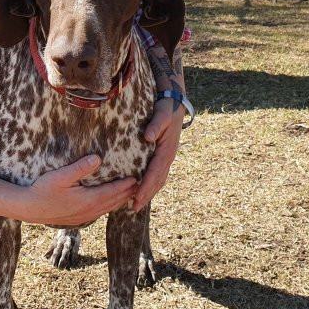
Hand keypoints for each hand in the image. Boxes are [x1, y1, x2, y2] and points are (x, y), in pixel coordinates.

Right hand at [21, 155, 136, 225]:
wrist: (29, 209)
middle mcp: (90, 211)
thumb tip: (98, 158)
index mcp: (88, 199)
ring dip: (120, 201)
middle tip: (140, 185)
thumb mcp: (61, 176)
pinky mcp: (78, 219)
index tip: (137, 177)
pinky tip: (108, 203)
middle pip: (114, 202)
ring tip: (129, 194)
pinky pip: (99, 213)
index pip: (113, 192)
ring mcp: (84, 217)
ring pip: (108, 209)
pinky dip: (109, 207)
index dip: (126, 185)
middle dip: (128, 193)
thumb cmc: (43, 190)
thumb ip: (80, 167)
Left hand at [132, 97, 183, 211]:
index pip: (155, 173)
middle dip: (146, 195)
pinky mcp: (164, 153)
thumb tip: (148, 137)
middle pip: (157, 180)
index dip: (146, 187)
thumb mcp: (162, 113)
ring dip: (149, 191)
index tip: (136, 199)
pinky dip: (152, 183)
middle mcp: (168, 156)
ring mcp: (168, 155)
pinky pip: (159, 172)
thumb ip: (155, 124)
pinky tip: (143, 187)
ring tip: (136, 203)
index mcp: (167, 150)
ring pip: (159, 179)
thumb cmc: (166, 107)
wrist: (175, 101)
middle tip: (133, 208)